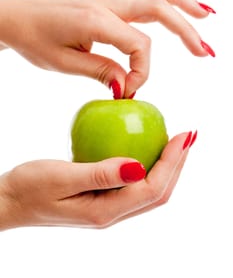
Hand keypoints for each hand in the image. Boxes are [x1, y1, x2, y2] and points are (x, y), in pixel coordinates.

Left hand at [0, 0, 214, 97]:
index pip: (139, 45)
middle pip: (158, 10)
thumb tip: (128, 86)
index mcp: (96, 21)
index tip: (131, 90)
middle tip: (205, 53)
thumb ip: (101, 71)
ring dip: (184, 2)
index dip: (143, 71)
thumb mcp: (64, 63)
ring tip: (206, 14)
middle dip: (186, 32)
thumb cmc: (34, 39)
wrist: (15, 16)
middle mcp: (106, 3)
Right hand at [0, 132, 195, 229]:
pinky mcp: (101, 197)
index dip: (172, 162)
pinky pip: (133, 183)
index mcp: (105, 210)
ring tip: (175, 143)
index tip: (183, 135)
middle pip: (158, 193)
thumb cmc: (30, 187)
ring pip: (148, 189)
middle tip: (187, 136)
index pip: (151, 188)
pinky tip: (145, 148)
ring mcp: (107, 206)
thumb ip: (100, 174)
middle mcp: (111, 212)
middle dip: (177, 165)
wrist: (11, 200)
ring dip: (167, 166)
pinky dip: (147, 165)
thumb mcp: (62, 178)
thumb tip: (138, 166)